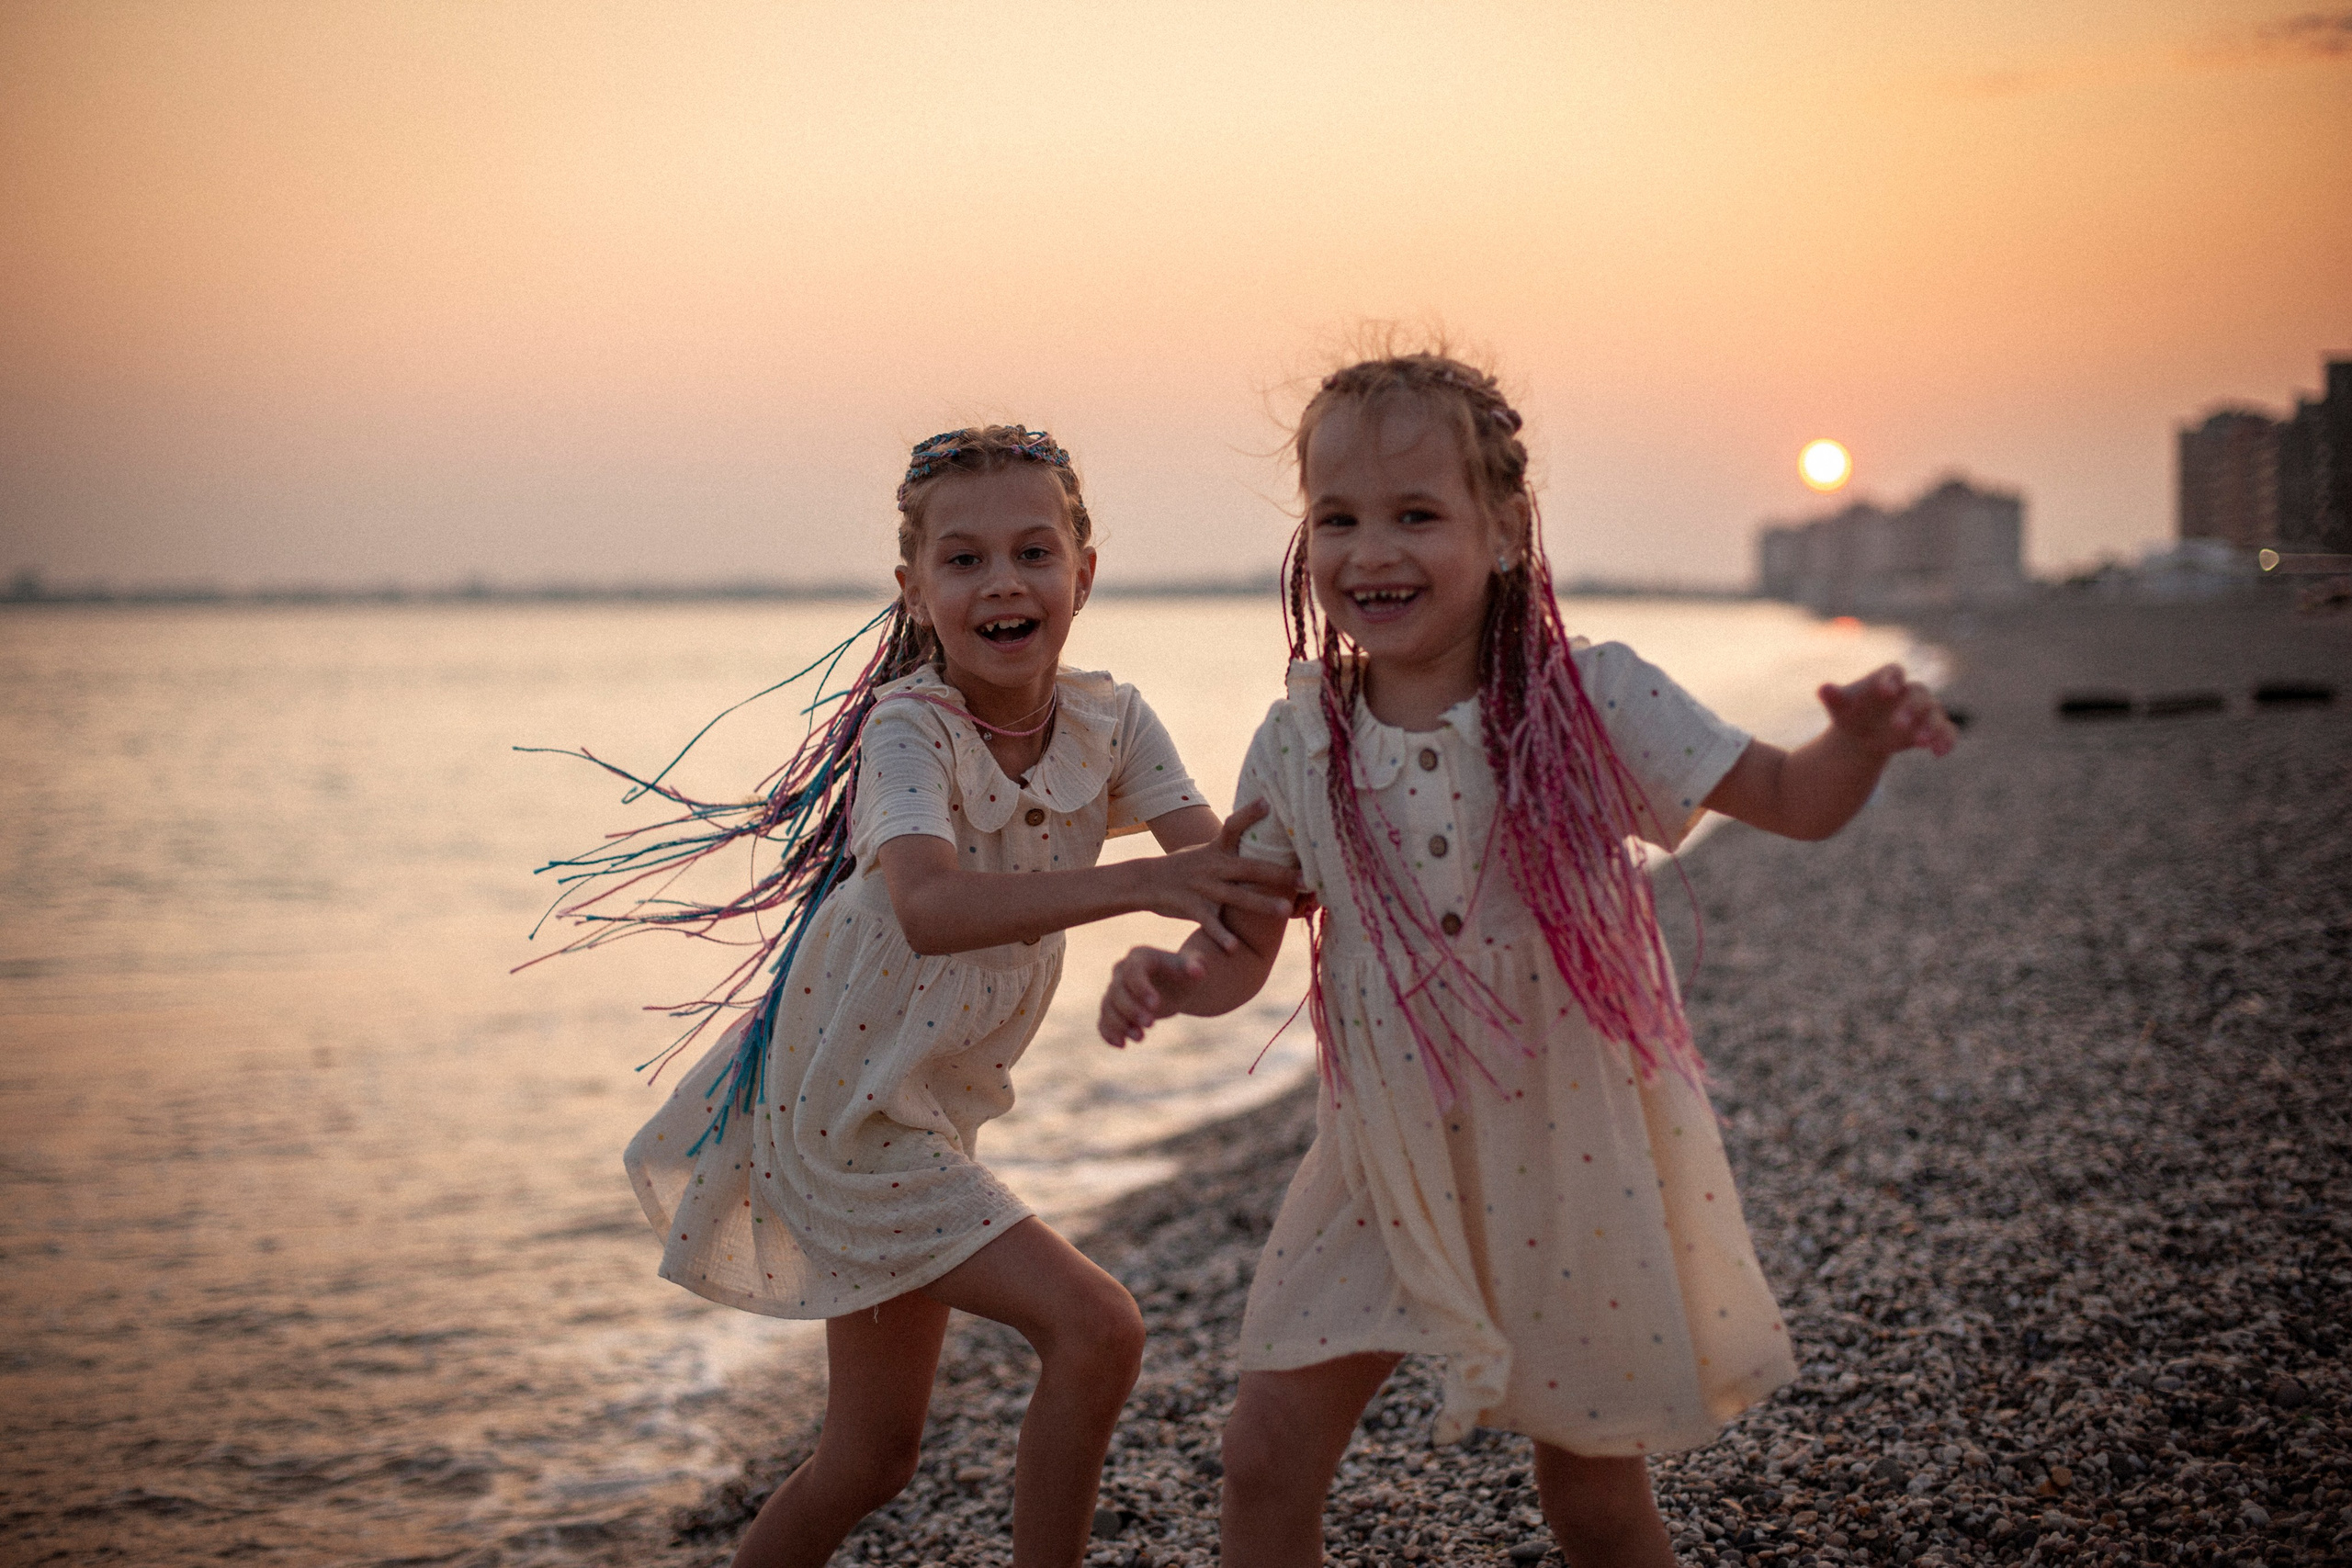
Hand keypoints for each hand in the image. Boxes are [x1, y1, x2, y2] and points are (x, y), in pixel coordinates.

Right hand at [1099, 945, 1203, 1045]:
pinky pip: (1103, 1021)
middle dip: (1131, 1009)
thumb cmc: (1185, 973)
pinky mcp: (1113, 1009)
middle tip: (1151, 1024)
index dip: (1141, 989)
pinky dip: (1108, 1033)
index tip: (1156, 1005)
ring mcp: (1114, 991)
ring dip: (1120, 1025)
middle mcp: (1121, 972)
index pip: (1133, 971)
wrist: (1176, 986)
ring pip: (1108, 1008)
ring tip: (1141, 1038)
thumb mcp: (1193, 968)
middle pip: (1117, 991)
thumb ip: (1196, 965)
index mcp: (1139, 957)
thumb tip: (1198, 971)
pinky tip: (1122, 1045)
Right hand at [1139, 800, 1299, 952]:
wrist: (1145, 881)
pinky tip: (1234, 947)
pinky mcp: (1190, 907)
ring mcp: (1202, 887)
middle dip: (1279, 874)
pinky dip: (1221, 935)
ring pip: (1236, 896)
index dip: (1249, 813)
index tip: (1269, 802)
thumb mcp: (1204, 851)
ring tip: (1285, 911)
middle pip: (1250, 868)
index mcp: (1216, 850)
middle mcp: (1212, 866)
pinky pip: (1209, 922)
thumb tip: (1253, 830)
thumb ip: (1229, 845)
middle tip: (1306, 879)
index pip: (1233, 826)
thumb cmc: (1182, 866)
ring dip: (1261, 904)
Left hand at [1819, 664, 1957, 759]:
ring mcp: (1925, 710)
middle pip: (1918, 694)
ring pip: (1935, 713)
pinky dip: (1946, 740)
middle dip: (1910, 709)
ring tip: (1920, 743)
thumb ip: (1834, 697)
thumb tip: (1823, 689)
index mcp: (1888, 679)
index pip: (1894, 672)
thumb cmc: (1852, 714)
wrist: (1862, 735)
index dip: (1890, 680)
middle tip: (1898, 725)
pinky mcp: (1934, 729)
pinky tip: (1939, 753)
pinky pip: (1947, 731)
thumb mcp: (1840, 708)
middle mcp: (1910, 692)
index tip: (1885, 691)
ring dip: (1931, 726)